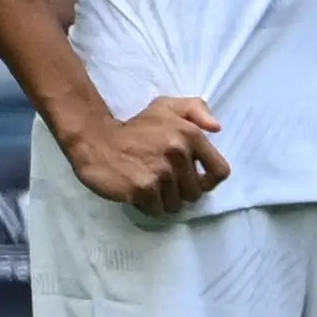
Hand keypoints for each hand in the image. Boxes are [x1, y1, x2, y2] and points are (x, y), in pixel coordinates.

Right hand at [62, 95, 229, 212]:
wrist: (96, 140)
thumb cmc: (136, 126)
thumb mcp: (167, 107)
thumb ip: (197, 109)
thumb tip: (217, 128)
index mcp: (191, 135)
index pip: (220, 171)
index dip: (209, 181)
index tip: (195, 180)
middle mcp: (179, 155)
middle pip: (196, 193)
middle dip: (182, 191)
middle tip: (167, 183)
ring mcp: (161, 174)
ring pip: (176, 204)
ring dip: (165, 200)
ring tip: (151, 186)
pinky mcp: (143, 189)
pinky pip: (157, 210)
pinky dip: (149, 206)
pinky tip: (139, 193)